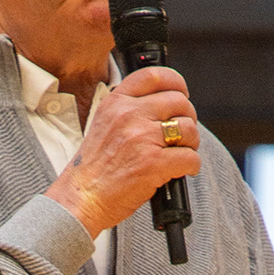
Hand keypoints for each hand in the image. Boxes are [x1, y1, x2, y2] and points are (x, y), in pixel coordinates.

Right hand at [46, 65, 200, 238]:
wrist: (81, 198)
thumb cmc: (94, 168)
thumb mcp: (104, 124)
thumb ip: (129, 110)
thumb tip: (165, 105)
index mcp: (116, 102)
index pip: (154, 76)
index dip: (176, 83)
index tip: (182, 94)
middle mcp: (129, 115)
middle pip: (179, 102)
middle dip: (187, 118)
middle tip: (182, 134)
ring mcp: (142, 138)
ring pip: (188, 128)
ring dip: (191, 142)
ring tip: (181, 152)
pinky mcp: (153, 163)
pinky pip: (190, 157)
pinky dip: (192, 165)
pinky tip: (183, 170)